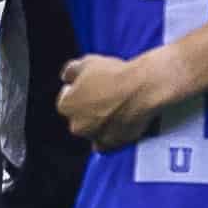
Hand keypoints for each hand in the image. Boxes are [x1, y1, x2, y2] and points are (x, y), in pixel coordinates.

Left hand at [58, 50, 189, 151]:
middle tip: (104, 97)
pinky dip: (110, 135)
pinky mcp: (112, 145)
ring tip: (115, 108)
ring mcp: (95, 137)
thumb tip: (66, 76)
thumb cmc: (115, 75)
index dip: (79, 91)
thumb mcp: (87, 62)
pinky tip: (119, 122)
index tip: (91, 87)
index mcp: (66, 106)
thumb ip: (71, 71)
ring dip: (99, 123)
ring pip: (92, 131)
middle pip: (79, 118)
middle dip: (88, 110)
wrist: (142, 88)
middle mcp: (77, 125)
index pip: (67, 100)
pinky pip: (106, 143)